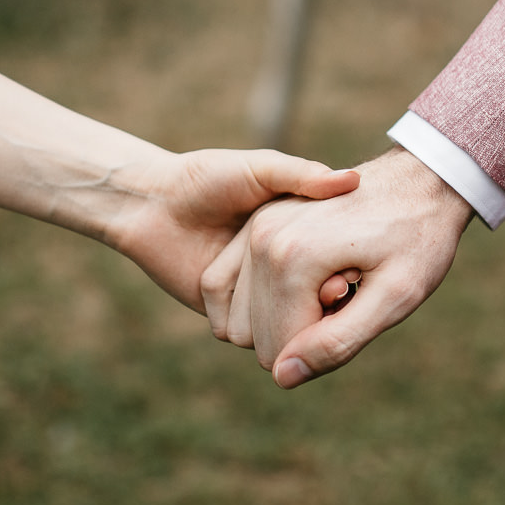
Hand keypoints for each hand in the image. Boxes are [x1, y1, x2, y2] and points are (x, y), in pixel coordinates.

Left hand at [105, 151, 360, 312]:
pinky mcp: (225, 315)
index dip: (344, 275)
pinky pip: (243, 335)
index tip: (351, 276)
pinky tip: (257, 317)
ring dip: (289, 325)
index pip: (336, 268)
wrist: (153, 202)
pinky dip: (250, 329)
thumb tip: (351, 180)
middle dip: (324, 308)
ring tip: (294, 309)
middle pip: (315, 308)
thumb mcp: (260, 168)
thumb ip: (301, 174)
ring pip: (281, 330)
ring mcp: (253, 298)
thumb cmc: (208, 176)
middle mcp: (279, 273)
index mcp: (297, 239)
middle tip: (334, 295)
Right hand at [204, 146, 473, 387]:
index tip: (358, 301)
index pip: (280, 350)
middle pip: (258, 335)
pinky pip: (230, 286)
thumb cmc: (420, 239)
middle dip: (303, 328)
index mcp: (293, 259)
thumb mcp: (396, 298)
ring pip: (244, 315)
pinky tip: (309, 279)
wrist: (422, 180)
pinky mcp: (256, 221)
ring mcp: (254, 225)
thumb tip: (283, 376)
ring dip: (287, 311)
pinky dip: (263, 298)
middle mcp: (262, 238)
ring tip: (335, 279)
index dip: (324, 344)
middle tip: (349, 289)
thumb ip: (338, 341)